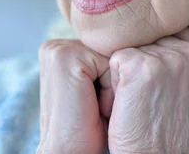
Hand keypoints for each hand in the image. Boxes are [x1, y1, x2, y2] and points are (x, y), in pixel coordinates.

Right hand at [36, 39, 110, 153]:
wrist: (69, 152)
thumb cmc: (87, 127)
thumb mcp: (95, 87)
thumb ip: (100, 63)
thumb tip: (132, 48)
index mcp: (58, 50)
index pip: (104, 50)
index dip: (112, 77)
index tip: (98, 101)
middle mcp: (55, 46)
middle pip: (108, 50)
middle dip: (113, 77)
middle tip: (98, 106)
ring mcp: (57, 50)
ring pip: (111, 56)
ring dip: (113, 83)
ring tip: (97, 107)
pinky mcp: (66, 58)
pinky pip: (109, 63)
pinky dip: (110, 88)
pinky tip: (96, 106)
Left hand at [102, 8, 188, 153]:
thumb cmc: (172, 124)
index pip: (172, 32)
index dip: (161, 60)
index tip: (168, 89)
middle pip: (151, 36)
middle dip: (144, 62)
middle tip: (153, 96)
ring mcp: (169, 58)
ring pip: (132, 45)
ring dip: (128, 72)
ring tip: (141, 100)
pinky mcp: (140, 66)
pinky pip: (115, 57)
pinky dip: (114, 81)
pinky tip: (128, 102)